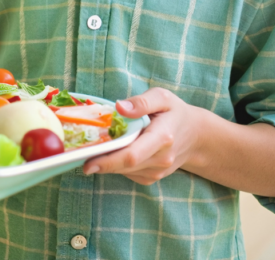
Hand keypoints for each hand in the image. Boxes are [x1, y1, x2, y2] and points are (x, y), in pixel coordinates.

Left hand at [82, 88, 202, 185]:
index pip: (132, 154)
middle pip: (125, 165)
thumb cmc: (175, 113)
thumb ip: (142, 102)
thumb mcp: (163, 97)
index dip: (108, 161)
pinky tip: (111, 153)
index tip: (87, 163)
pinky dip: (116, 165)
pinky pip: (129, 173)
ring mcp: (157, 171)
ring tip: (90, 151)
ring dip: (106, 163)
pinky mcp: (153, 177)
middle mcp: (161, 158)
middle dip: (100, 163)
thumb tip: (120, 107)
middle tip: (78, 157)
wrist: (196, 136)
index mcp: (162, 137)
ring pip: (125, 171)